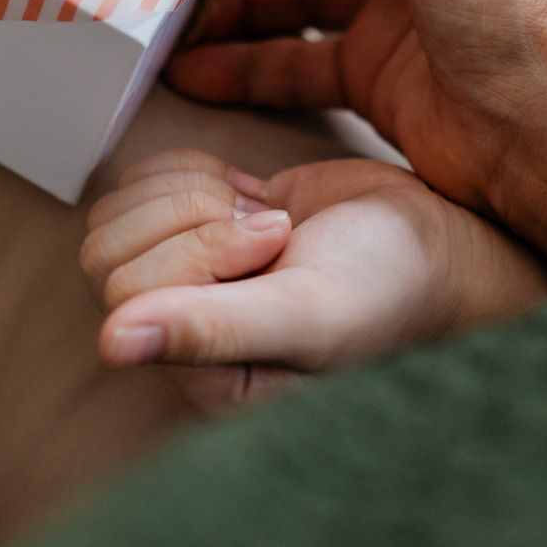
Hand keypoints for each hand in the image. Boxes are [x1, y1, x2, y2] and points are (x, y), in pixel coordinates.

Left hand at [82, 149, 546, 410]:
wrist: (440, 240)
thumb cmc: (390, 288)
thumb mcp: (309, 311)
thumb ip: (212, 329)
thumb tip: (112, 345)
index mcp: (199, 378)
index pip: (126, 293)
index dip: (198, 249)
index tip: (275, 246)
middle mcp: (180, 337)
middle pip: (107, 252)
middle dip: (195, 216)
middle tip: (270, 231)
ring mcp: (183, 280)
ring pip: (117, 213)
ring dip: (194, 193)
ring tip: (265, 217)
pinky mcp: (193, 228)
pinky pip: (143, 182)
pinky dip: (193, 169)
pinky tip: (252, 193)